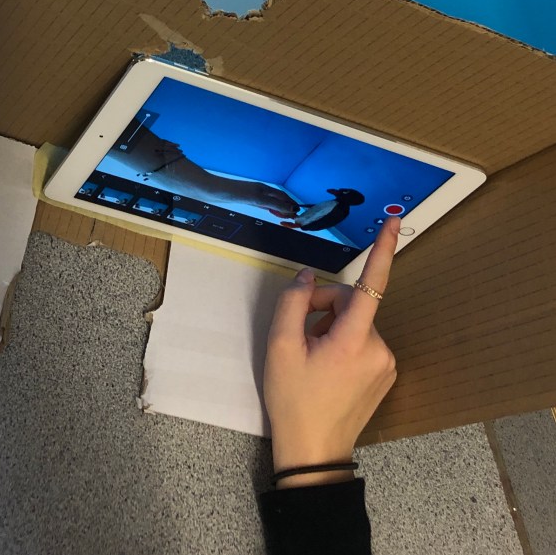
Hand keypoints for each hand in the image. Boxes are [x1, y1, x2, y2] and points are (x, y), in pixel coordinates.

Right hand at [264, 217, 398, 487]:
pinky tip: (327, 365)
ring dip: (333, 326)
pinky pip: (364, 340)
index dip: (383, 250)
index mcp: (353, 340)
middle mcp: (378, 348)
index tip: (394, 222)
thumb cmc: (294, 400)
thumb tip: (309, 277)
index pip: (372, 285)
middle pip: (352, 304)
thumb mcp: (280, 348)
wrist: (314, 452)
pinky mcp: (386, 373)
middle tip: (300, 332)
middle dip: (325, 307)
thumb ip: (294, 303)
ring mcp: (386, 362)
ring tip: (312, 354)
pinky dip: (344, 342)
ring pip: (357, 322)